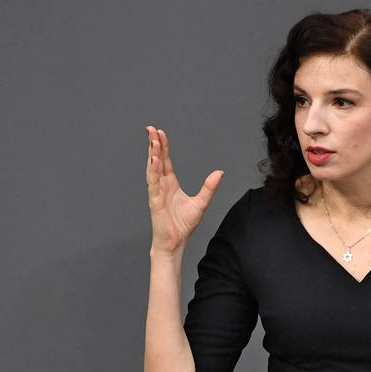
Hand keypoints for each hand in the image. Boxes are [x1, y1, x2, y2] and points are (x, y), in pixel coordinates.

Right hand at [145, 126, 223, 252]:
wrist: (175, 242)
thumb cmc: (183, 225)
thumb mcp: (201, 203)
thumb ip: (209, 187)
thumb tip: (219, 173)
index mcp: (170, 183)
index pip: (166, 160)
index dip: (164, 146)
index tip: (160, 132)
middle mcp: (162, 185)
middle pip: (157, 160)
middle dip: (154, 144)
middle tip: (151, 128)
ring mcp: (157, 192)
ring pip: (153, 168)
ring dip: (152, 154)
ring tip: (153, 139)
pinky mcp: (154, 200)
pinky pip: (153, 183)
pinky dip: (153, 171)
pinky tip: (153, 159)